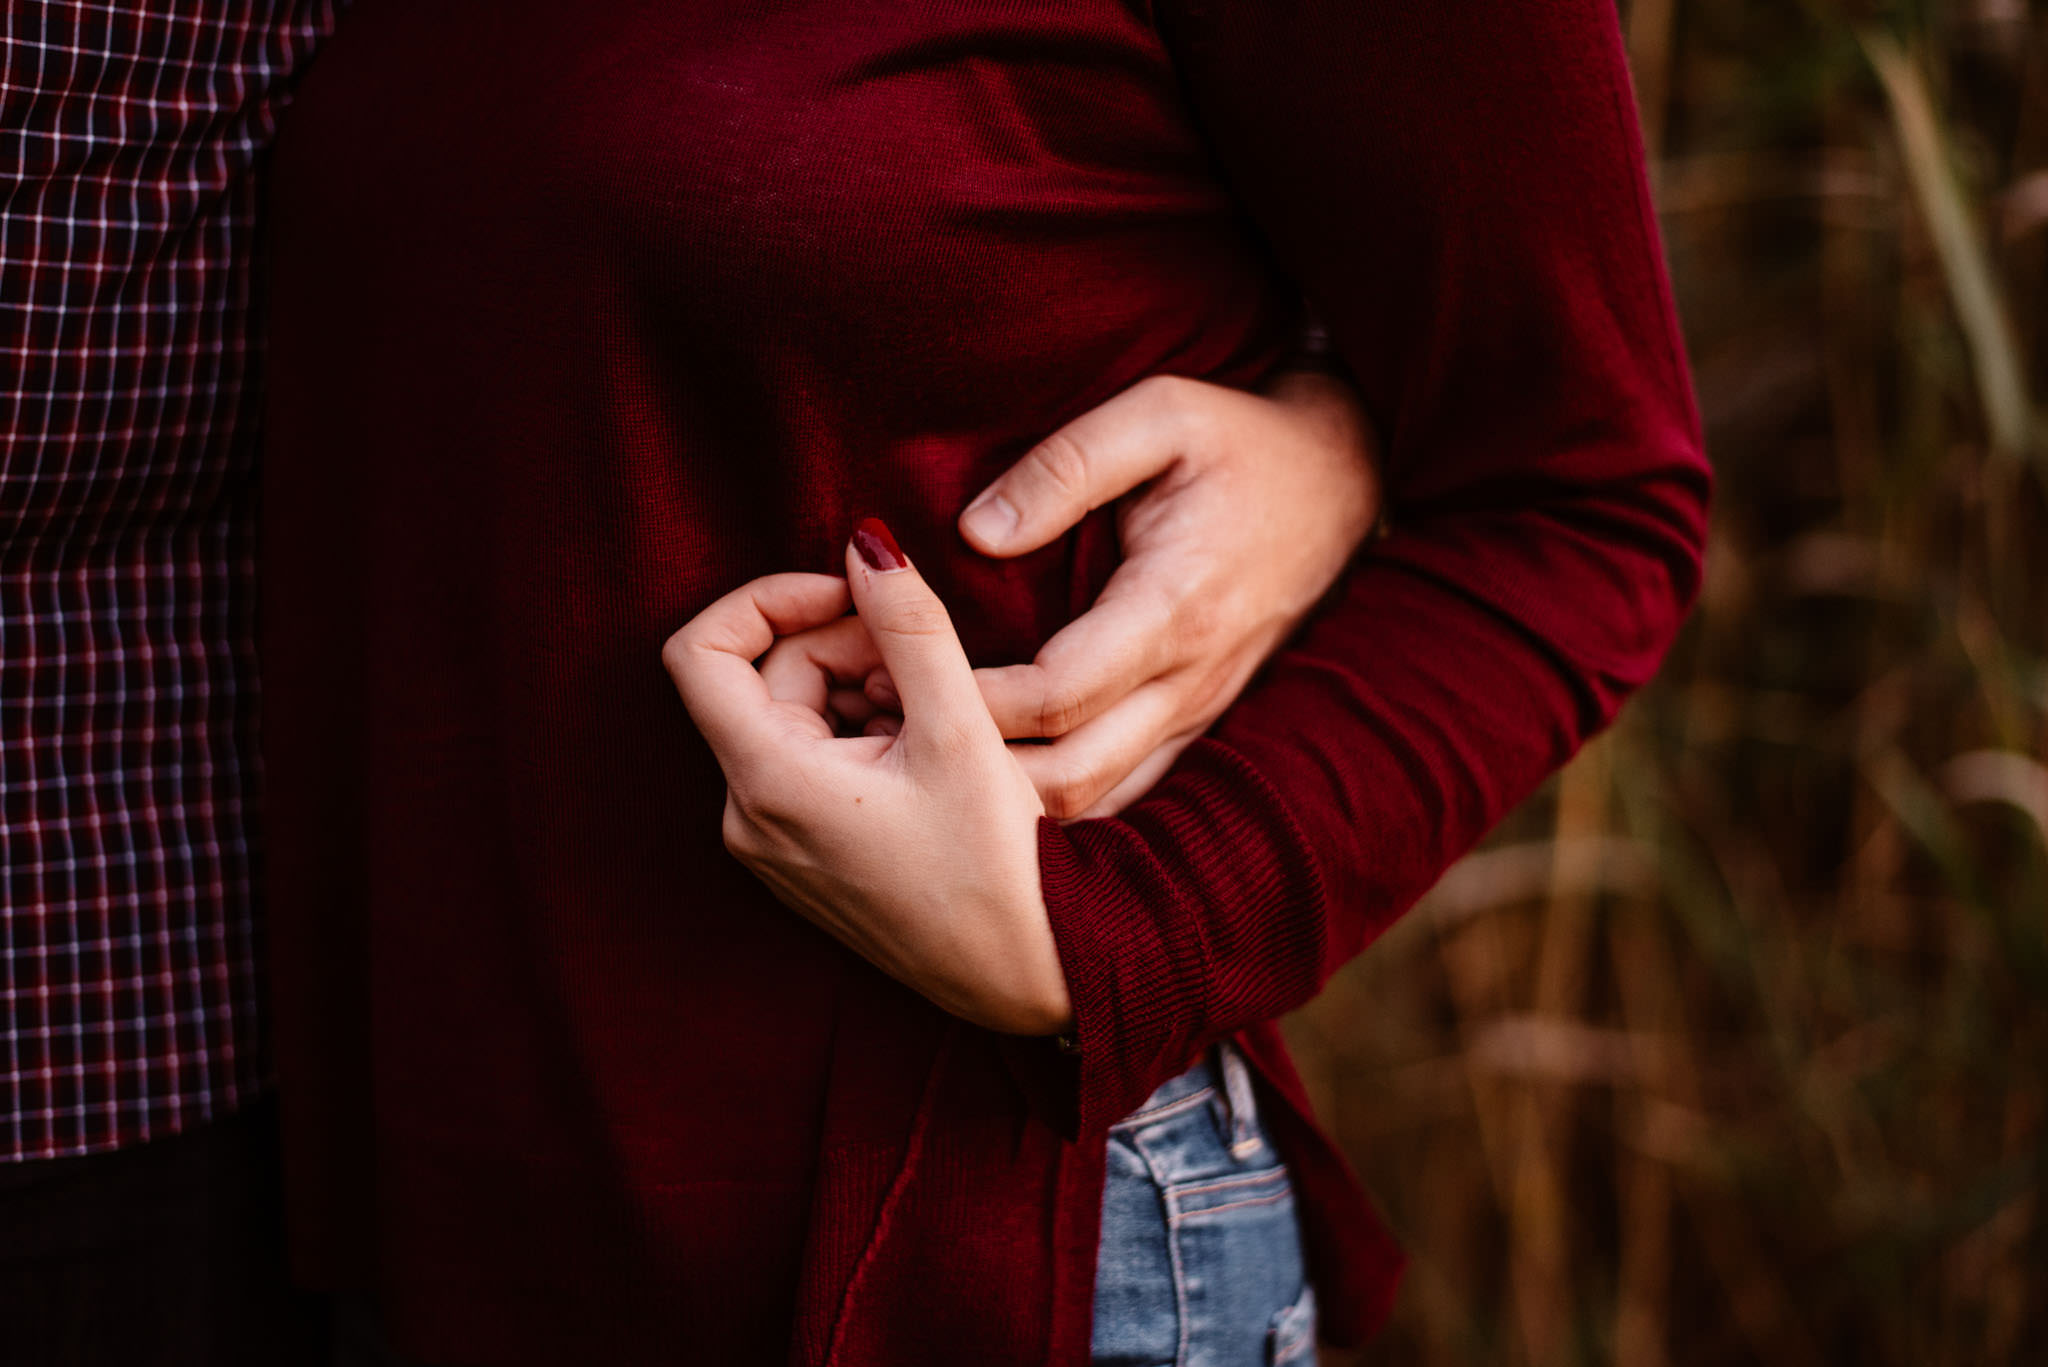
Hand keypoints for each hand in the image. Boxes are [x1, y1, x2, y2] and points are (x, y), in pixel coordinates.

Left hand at [662, 520, 1070, 1036]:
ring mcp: (773, 844)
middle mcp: (749, 818)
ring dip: (863, 691)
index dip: (769, 597)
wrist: (1028, 980)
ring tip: (941, 718)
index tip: (850, 592)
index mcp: (767, 783)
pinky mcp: (805, 860)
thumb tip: (865, 541)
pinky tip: (931, 756)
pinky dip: (864, 736)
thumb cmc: (999, 869)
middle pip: (765, 678)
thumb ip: (909, 624)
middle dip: (846, 648)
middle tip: (930, 665)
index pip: (700, 650)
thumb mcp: (960, 728)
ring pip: (794, 719)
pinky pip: (811, 764)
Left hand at [871, 370, 1380, 820]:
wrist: (1343, 481)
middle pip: (1072, 774)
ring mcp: (1199, 712)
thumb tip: (975, 532)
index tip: (890, 677)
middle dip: (971, 768)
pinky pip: (1122, 789)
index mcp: (1177, 607)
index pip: (1059, 693)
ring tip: (919, 753)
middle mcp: (1192, 680)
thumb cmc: (1241, 440)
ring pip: (1097, 798)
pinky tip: (984, 773)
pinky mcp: (1196, 722)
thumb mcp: (1159, 413)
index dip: (970, 700)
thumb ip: (1066, 466)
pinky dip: (1051, 797)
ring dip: (1005, 796)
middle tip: (884, 734)